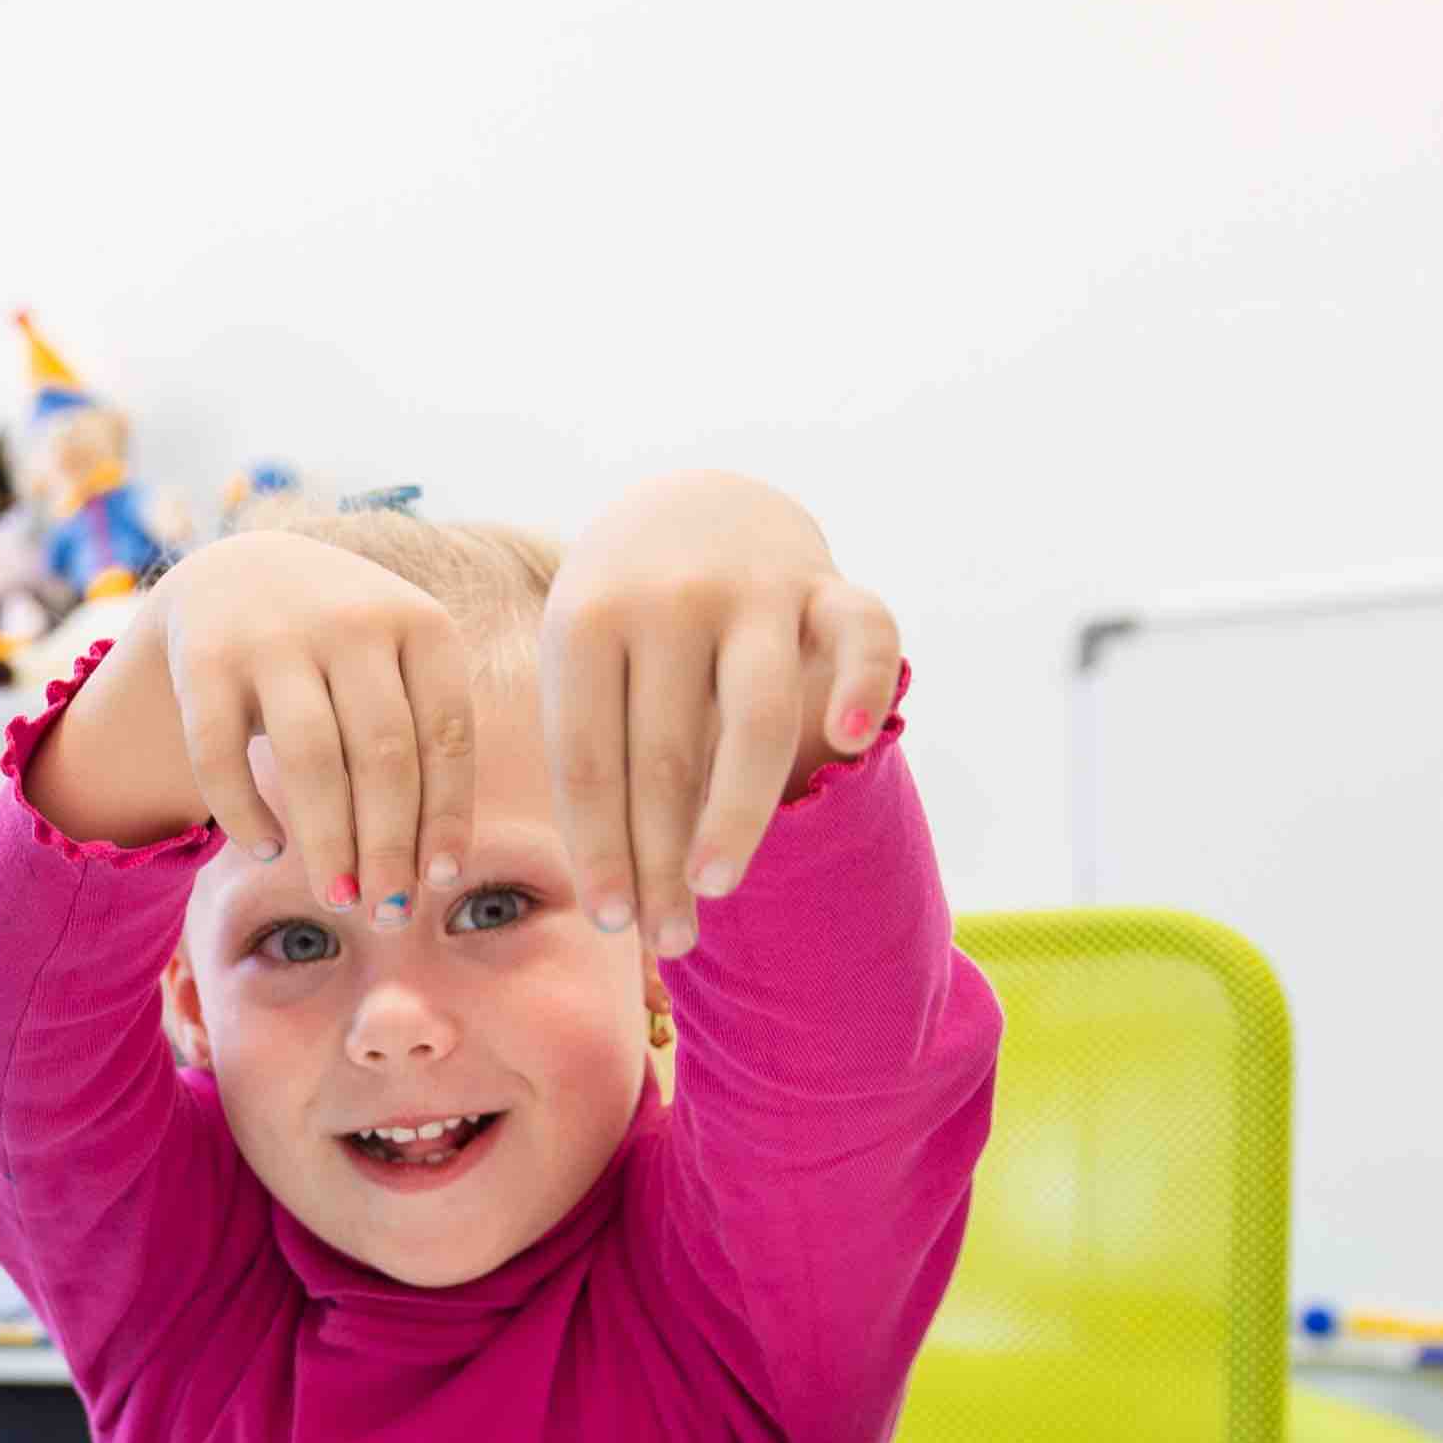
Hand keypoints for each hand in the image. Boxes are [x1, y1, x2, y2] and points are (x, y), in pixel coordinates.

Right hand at [145, 527, 481, 923]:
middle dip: (387, 846)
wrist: (235, 577)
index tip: (440, 882)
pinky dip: (246, 813)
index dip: (445, 817)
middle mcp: (350, 618)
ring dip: (327, 841)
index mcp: (421, 622)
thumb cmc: (341, 653)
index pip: (446, 737)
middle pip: (381, 755)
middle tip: (388, 913)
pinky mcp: (203, 658)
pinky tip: (269, 850)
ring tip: (337, 900)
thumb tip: (439, 872)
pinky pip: (222, 755)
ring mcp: (273, 634)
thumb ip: (427, 739)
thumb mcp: (400, 665)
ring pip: (309, 759)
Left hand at [540, 473, 901, 955]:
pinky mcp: (827, 581)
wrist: (689, 504)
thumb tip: (613, 895)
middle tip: (665, 939)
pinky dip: (862, 681)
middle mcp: (668, 601)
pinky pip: (862, 631)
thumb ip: (595, 754)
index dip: (602, 848)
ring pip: (755, 715)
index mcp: (587, 624)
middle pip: (665, 754)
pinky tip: (852, 739)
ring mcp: (753, 587)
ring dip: (736, 810)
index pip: (588, 760)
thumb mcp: (580, 665)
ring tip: (717, 885)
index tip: (610, 922)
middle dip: (663, 857)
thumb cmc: (623, 623)